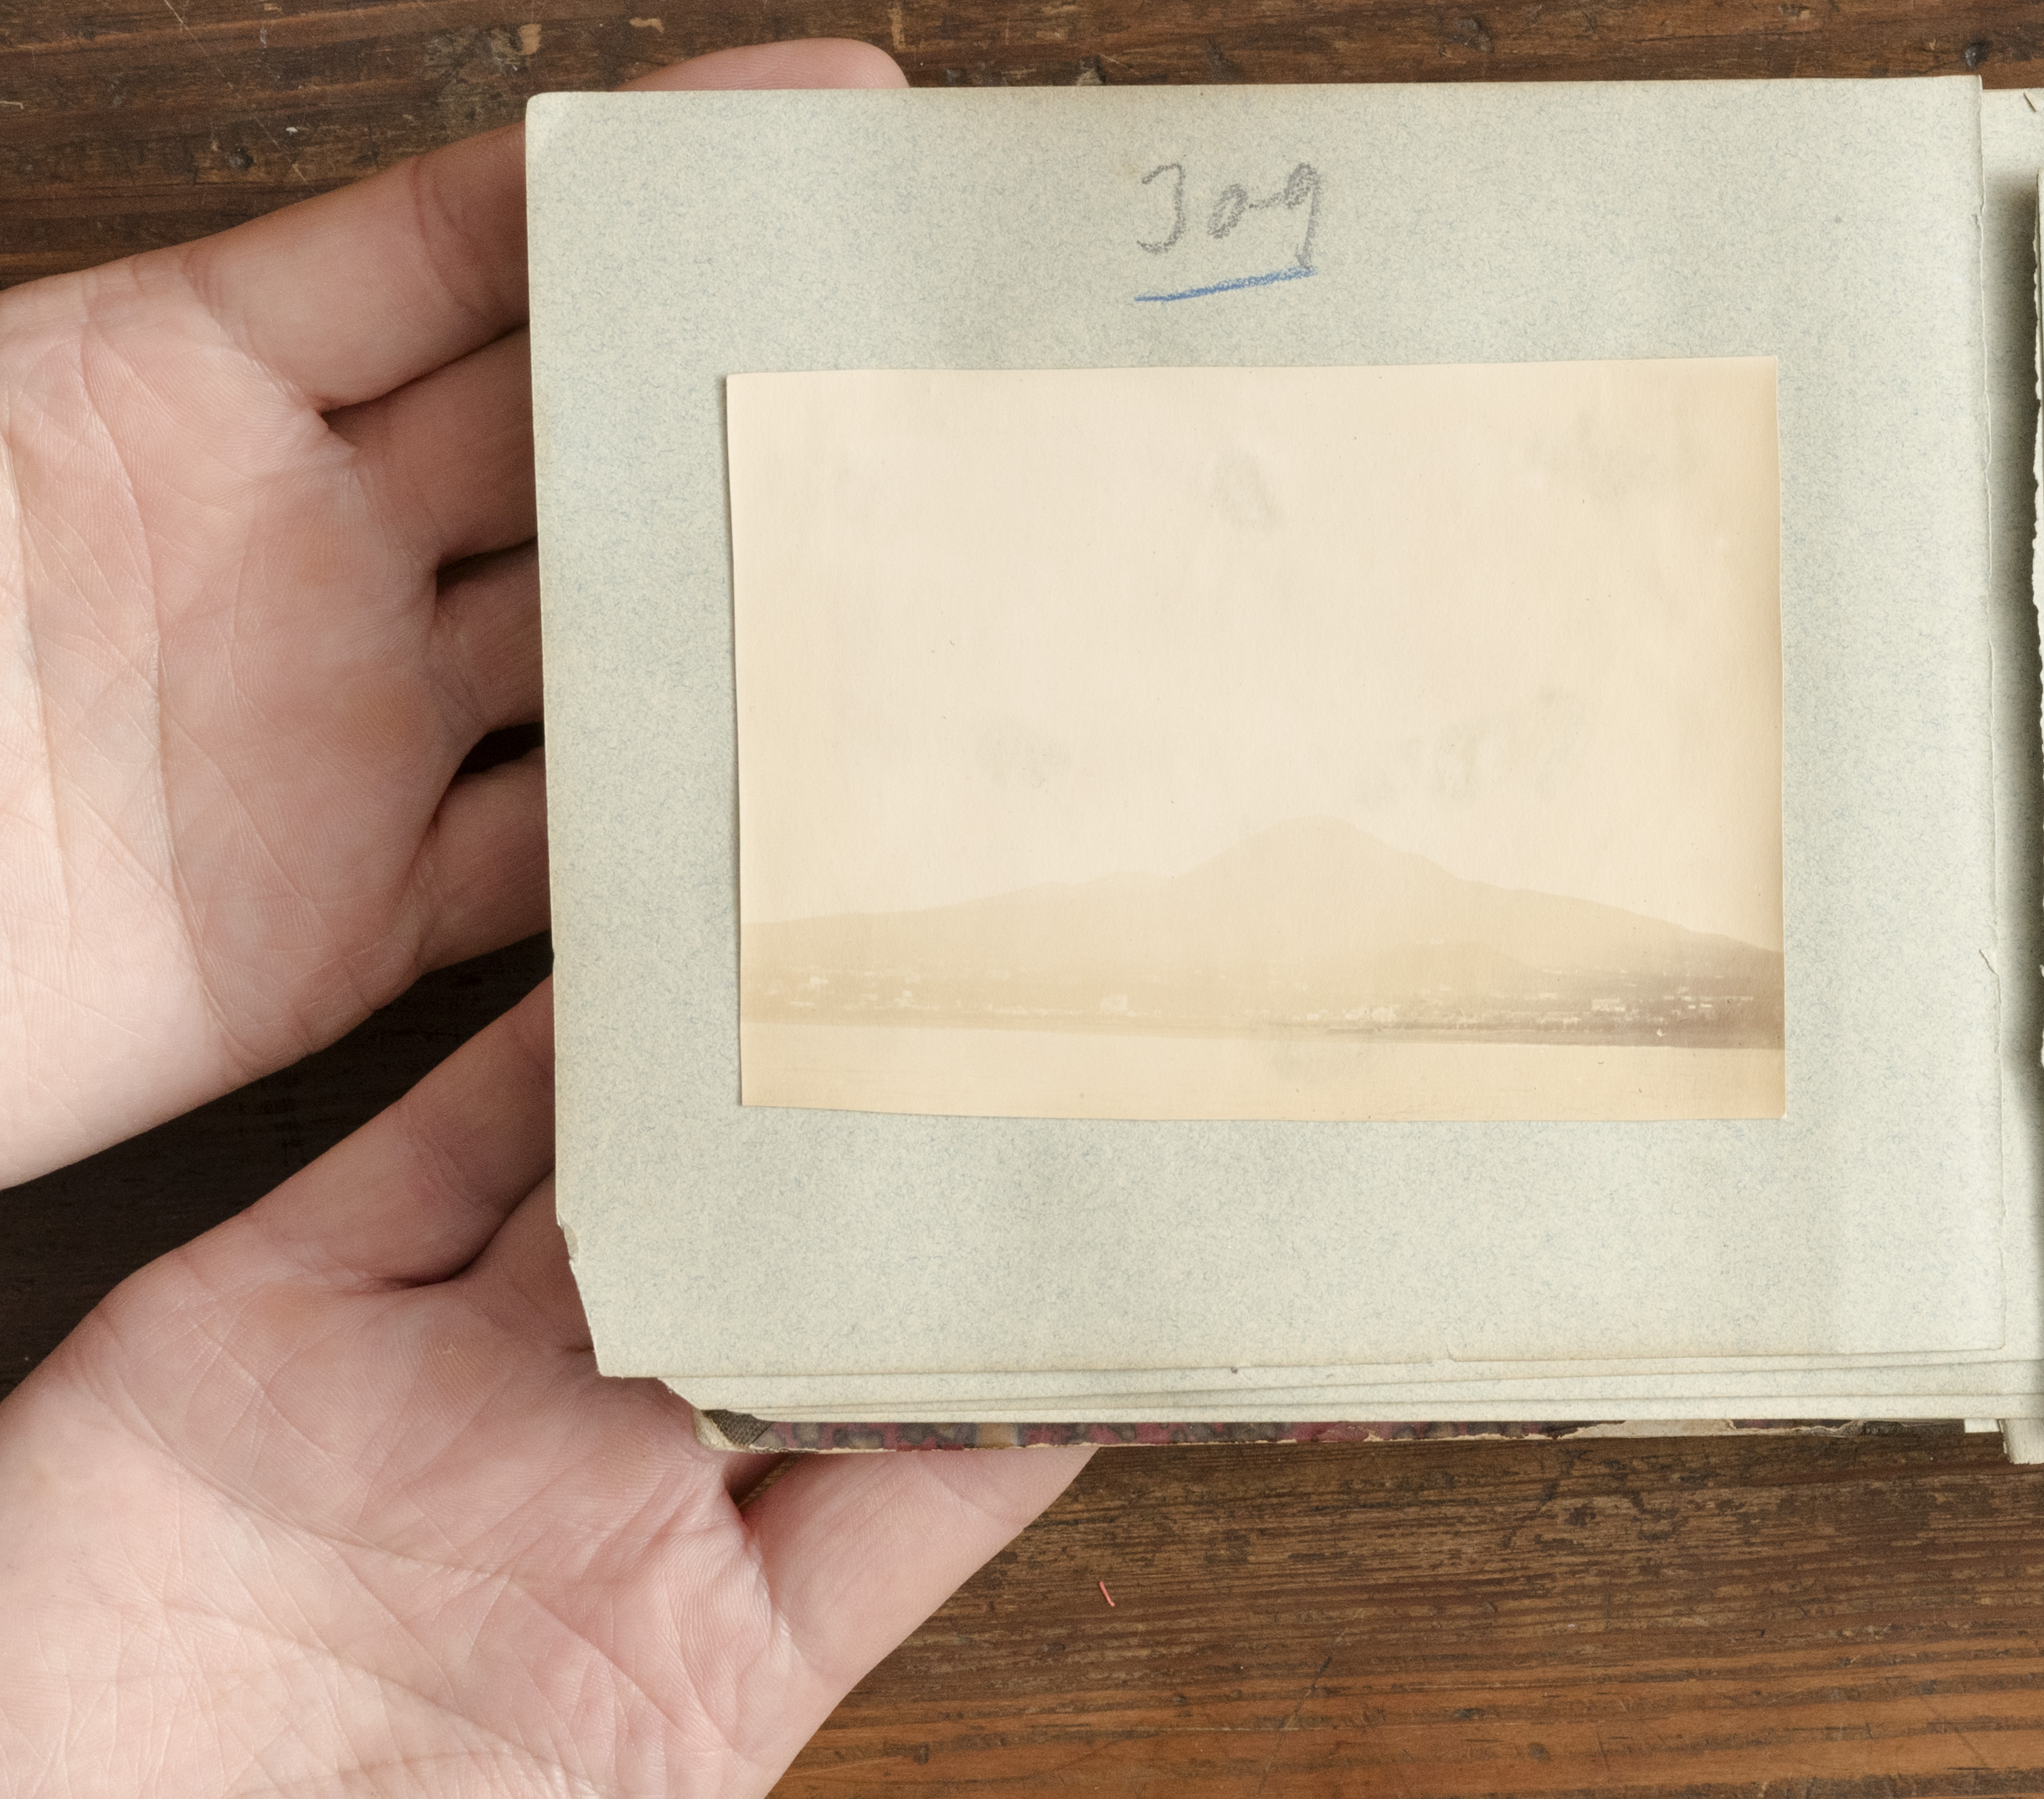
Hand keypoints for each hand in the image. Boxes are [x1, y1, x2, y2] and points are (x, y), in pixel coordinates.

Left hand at [0, 39, 901, 1187]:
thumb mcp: (0, 415)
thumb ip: (187, 330)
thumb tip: (451, 188)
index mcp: (192, 386)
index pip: (460, 248)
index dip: (641, 180)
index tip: (818, 117)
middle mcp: (304, 551)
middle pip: (570, 444)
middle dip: (736, 396)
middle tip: (911, 365)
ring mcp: (342, 739)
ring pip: (599, 653)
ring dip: (737, 622)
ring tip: (909, 581)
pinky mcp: (352, 925)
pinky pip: (549, 867)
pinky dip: (662, 847)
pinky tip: (782, 810)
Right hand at [0, 984, 1090, 1794]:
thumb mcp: (656, 1788)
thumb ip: (804, 1643)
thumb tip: (1039, 1497)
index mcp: (704, 1632)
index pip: (921, 1459)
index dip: (1029, 1351)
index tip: (1140, 1235)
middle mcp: (588, 1484)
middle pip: (774, 1285)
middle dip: (878, 1177)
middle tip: (1006, 1026)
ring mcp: (435, 1389)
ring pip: (614, 1191)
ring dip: (717, 1081)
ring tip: (837, 954)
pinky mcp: (277, 1312)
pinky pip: (426, 1149)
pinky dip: (523, 1053)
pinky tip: (620, 956)